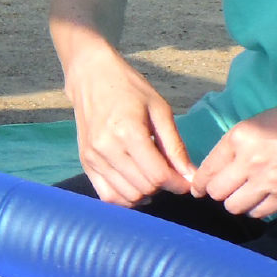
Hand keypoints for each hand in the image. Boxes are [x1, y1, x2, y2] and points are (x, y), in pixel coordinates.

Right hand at [64, 44, 195, 205]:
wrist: (91, 77)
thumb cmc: (129, 88)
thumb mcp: (160, 110)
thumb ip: (175, 146)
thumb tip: (190, 176)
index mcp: (128, 132)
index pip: (158, 174)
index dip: (178, 184)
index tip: (187, 181)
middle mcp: (106, 148)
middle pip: (143, 187)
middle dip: (164, 187)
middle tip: (171, 175)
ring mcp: (93, 158)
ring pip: (127, 196)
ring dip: (146, 194)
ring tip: (154, 178)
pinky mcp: (85, 163)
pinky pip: (107, 196)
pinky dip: (126, 199)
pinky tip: (137, 187)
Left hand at [193, 87, 276, 217]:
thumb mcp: (259, 122)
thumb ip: (236, 145)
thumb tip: (217, 169)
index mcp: (239, 137)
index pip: (206, 170)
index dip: (200, 183)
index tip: (199, 189)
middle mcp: (250, 160)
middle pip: (217, 192)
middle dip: (218, 192)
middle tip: (227, 188)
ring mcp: (270, 180)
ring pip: (234, 207)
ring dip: (237, 202)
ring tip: (247, 193)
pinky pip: (259, 213)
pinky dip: (257, 208)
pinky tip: (263, 198)